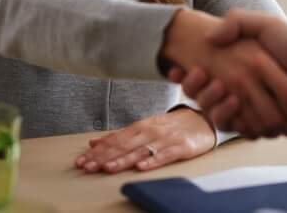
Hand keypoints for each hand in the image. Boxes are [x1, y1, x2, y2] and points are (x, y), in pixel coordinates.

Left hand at [74, 108, 214, 173]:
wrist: (204, 119)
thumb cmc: (172, 126)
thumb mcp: (145, 127)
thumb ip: (120, 135)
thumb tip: (94, 141)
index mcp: (141, 126)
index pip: (116, 138)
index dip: (99, 150)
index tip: (82, 159)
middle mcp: (151, 131)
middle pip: (125, 145)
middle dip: (105, 156)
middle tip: (88, 166)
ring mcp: (167, 139)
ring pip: (142, 150)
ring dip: (124, 160)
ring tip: (108, 168)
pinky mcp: (182, 147)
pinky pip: (166, 155)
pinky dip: (153, 161)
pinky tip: (142, 167)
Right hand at [168, 9, 286, 135]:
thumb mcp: (267, 25)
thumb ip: (238, 22)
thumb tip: (210, 36)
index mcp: (251, 66)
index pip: (212, 75)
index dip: (193, 76)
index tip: (177, 69)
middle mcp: (250, 88)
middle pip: (210, 95)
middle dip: (195, 87)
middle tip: (181, 73)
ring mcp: (255, 108)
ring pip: (217, 111)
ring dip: (206, 100)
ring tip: (206, 81)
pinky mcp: (262, 126)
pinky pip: (235, 126)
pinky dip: (225, 115)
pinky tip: (223, 97)